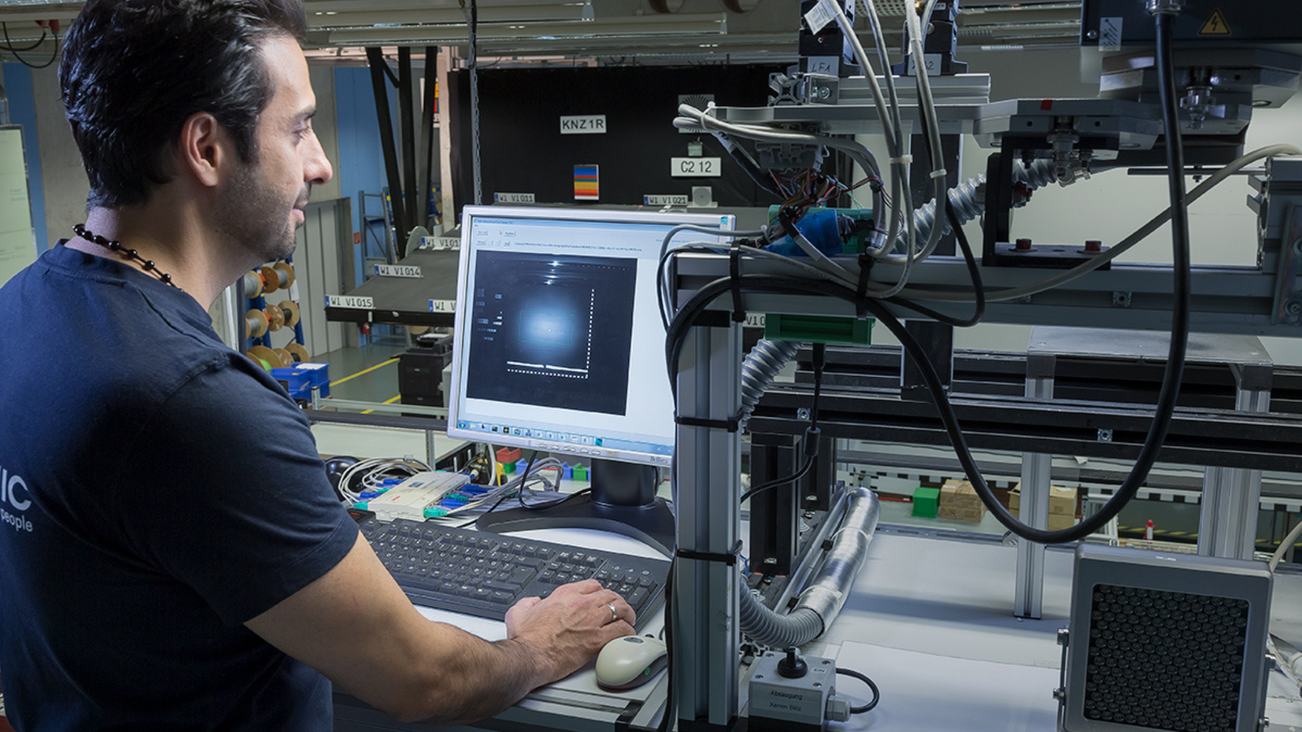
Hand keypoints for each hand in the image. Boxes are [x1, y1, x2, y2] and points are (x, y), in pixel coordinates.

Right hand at [504, 579, 634, 682]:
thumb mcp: (519, 611)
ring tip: (629, 619)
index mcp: (565, 595)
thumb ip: (529, 602)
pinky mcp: (597, 639)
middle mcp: (581, 604)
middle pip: (610, 594)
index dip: (600, 591)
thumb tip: (534, 602)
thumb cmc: (526, 639)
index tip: (602, 598)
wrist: (530, 656)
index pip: (593, 585)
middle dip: (617, 601)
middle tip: (620, 608)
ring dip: (627, 613)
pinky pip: (621, 630)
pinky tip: (627, 634)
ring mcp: (591, 620)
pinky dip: (628, 631)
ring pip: (620, 609)